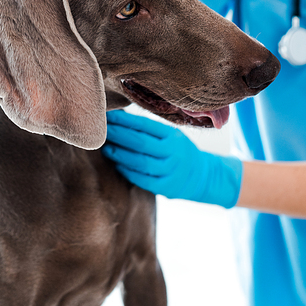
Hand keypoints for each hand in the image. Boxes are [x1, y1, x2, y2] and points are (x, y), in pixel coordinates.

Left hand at [102, 110, 242, 207]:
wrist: (203, 176)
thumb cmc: (179, 151)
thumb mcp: (173, 136)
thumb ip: (151, 130)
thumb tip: (119, 119)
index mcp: (173, 135)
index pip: (145, 125)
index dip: (125, 120)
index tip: (108, 116)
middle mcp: (174, 152)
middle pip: (141, 142)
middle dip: (118, 135)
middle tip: (102, 131)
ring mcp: (171, 171)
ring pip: (140, 162)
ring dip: (120, 155)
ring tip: (106, 149)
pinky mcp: (167, 188)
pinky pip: (143, 179)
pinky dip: (128, 171)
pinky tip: (117, 165)